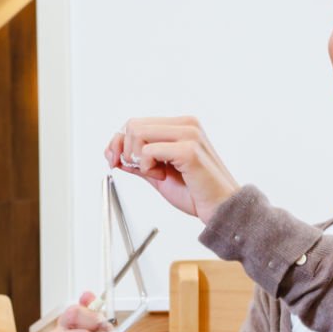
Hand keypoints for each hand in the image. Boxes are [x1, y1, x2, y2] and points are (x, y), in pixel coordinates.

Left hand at [107, 117, 240, 222]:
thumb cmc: (194, 193)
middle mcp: (186, 124)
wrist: (220, 209)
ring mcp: (189, 134)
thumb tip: (112, 153)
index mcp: (180, 126)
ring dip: (138, 160)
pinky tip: (165, 176)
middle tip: (144, 171)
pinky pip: (148, 151)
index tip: (115, 162)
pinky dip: (147, 168)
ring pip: (137, 133)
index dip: (119, 143)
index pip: (135, 123)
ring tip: (159, 173)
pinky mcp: (188, 150)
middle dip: (126, 152)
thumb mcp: (157, 174)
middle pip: (132, 125)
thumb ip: (137, 161)